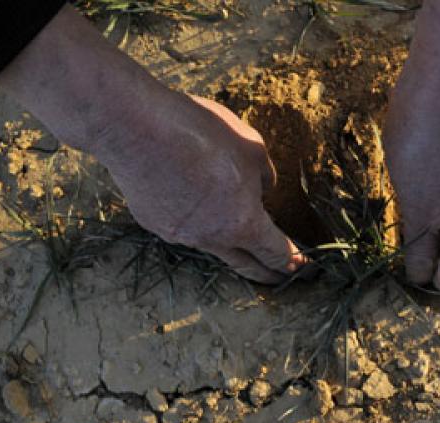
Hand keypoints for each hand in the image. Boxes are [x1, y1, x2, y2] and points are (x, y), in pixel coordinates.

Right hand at [0, 6, 302, 283]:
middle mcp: (211, 237)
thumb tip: (261, 190)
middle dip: (267, 273)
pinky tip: (195, 204)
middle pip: (245, 264)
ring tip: (240, 238)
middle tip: (282, 278)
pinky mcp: (154, 223)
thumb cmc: (202, 133)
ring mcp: (179, 234)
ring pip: (212, 245)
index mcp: (243, 222)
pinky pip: (184, 227)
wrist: (137, 128)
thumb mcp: (252, 147)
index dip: (292, 261)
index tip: (302, 267)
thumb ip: (263, 176)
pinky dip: (197, 222)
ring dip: (230, 244)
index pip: (275, 251)